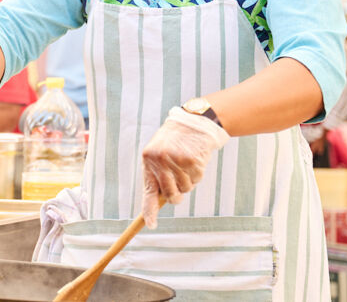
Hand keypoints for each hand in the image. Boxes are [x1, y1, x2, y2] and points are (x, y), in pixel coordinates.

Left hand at [141, 106, 229, 227]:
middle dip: (177, 195)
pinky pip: (197, 179)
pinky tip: (195, 160)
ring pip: (186, 188)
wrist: (192, 122)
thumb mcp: (160, 154)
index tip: (150, 225)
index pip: (148, 191)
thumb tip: (159, 202)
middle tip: (180, 185)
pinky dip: (198, 174)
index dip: (149, 210)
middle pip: (170, 196)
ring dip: (189, 181)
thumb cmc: (174, 142)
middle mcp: (160, 161)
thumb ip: (158, 176)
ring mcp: (176, 161)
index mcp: (148, 160)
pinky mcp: (192, 160)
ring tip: (186, 163)